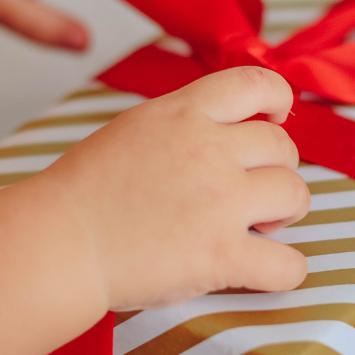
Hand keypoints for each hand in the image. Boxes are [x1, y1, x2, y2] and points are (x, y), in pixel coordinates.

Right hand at [46, 66, 310, 310]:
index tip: (274, 122)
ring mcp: (220, 202)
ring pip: (295, 194)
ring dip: (285, 212)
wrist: (59, 242)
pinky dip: (285, 270)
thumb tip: (227, 130)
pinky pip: (288, 264)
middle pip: (283, 147)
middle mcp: (209, 150)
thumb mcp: (134, 129)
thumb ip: (184, 123)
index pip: (258, 84)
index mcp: (184, 113)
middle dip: (277, 170)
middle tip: (252, 194)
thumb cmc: (83, 193)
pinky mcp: (222, 256)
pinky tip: (266, 270)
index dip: (277, 103)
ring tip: (259, 226)